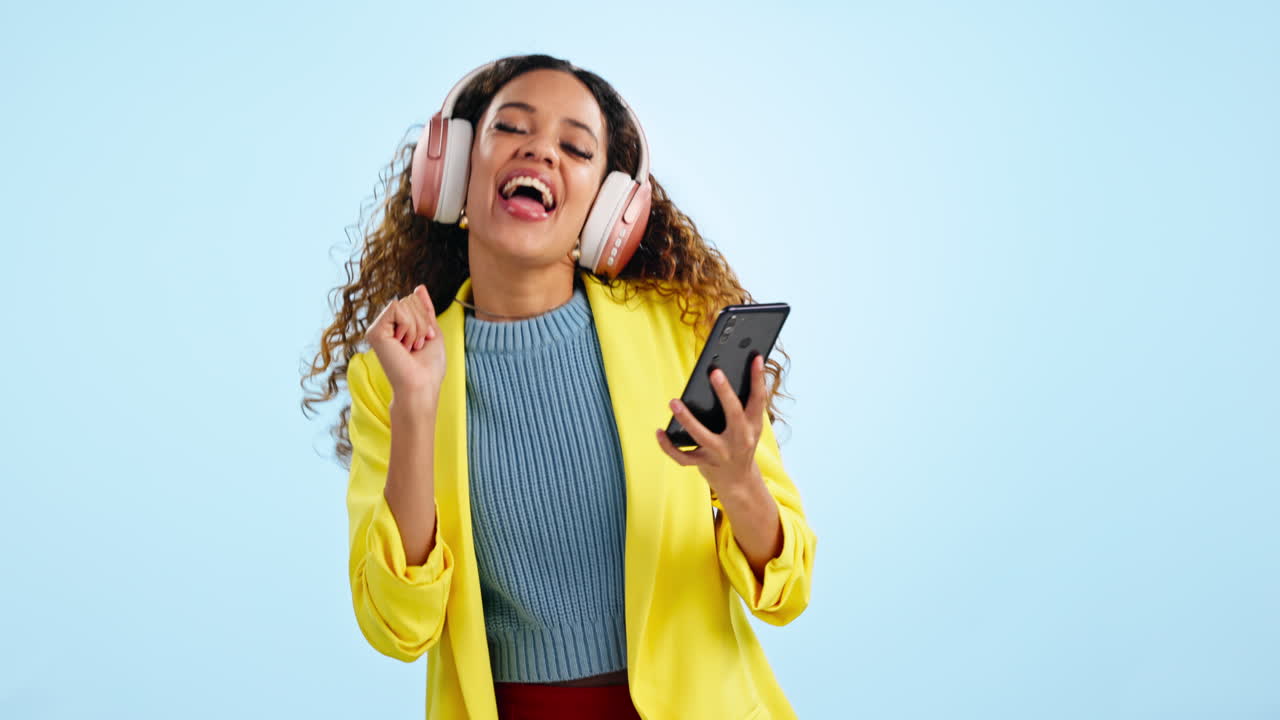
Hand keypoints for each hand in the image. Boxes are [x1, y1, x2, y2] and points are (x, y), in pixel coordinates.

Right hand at [364, 284, 445, 402]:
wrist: (421, 385)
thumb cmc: (429, 367)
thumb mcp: (431, 331)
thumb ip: (425, 309)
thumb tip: (419, 287)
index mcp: (397, 326)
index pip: (414, 300)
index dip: (426, 318)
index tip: (425, 340)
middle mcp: (385, 326)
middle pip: (410, 300)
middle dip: (422, 322)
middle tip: (417, 346)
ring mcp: (378, 328)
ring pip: (404, 303)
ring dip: (417, 327)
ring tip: (410, 348)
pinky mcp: (374, 331)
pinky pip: (397, 308)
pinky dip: (409, 326)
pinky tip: (403, 345)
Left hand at [656, 354, 767, 498]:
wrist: (739, 482)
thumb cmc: (741, 445)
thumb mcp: (750, 428)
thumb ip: (744, 406)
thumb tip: (728, 374)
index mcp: (752, 426)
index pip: (759, 399)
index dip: (758, 378)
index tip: (756, 357)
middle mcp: (739, 439)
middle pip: (734, 414)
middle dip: (725, 393)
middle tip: (714, 372)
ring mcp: (720, 453)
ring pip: (702, 436)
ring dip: (687, 418)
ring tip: (673, 402)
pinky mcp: (704, 464)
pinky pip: (683, 456)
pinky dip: (668, 446)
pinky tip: (659, 431)